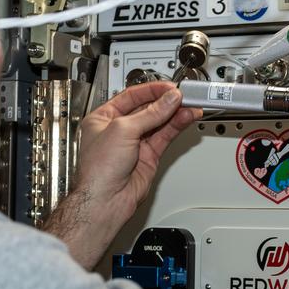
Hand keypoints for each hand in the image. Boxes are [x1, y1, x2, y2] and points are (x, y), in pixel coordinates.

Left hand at [74, 81, 200, 219]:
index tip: (168, 87)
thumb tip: (168, 100)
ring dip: (175, 113)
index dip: (151, 90)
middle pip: (147, 109)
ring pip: (159, 122)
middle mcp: (119, 130)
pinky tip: (186, 117)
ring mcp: (135, 144)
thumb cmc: (98, 169)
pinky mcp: (148, 157)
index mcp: (103, 118)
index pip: (130, 96)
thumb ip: (150, 113)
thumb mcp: (123, 130)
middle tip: (183, 95)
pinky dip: (176, 126)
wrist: (105, 200)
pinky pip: (165, 136)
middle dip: (166, 101)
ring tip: (190, 104)